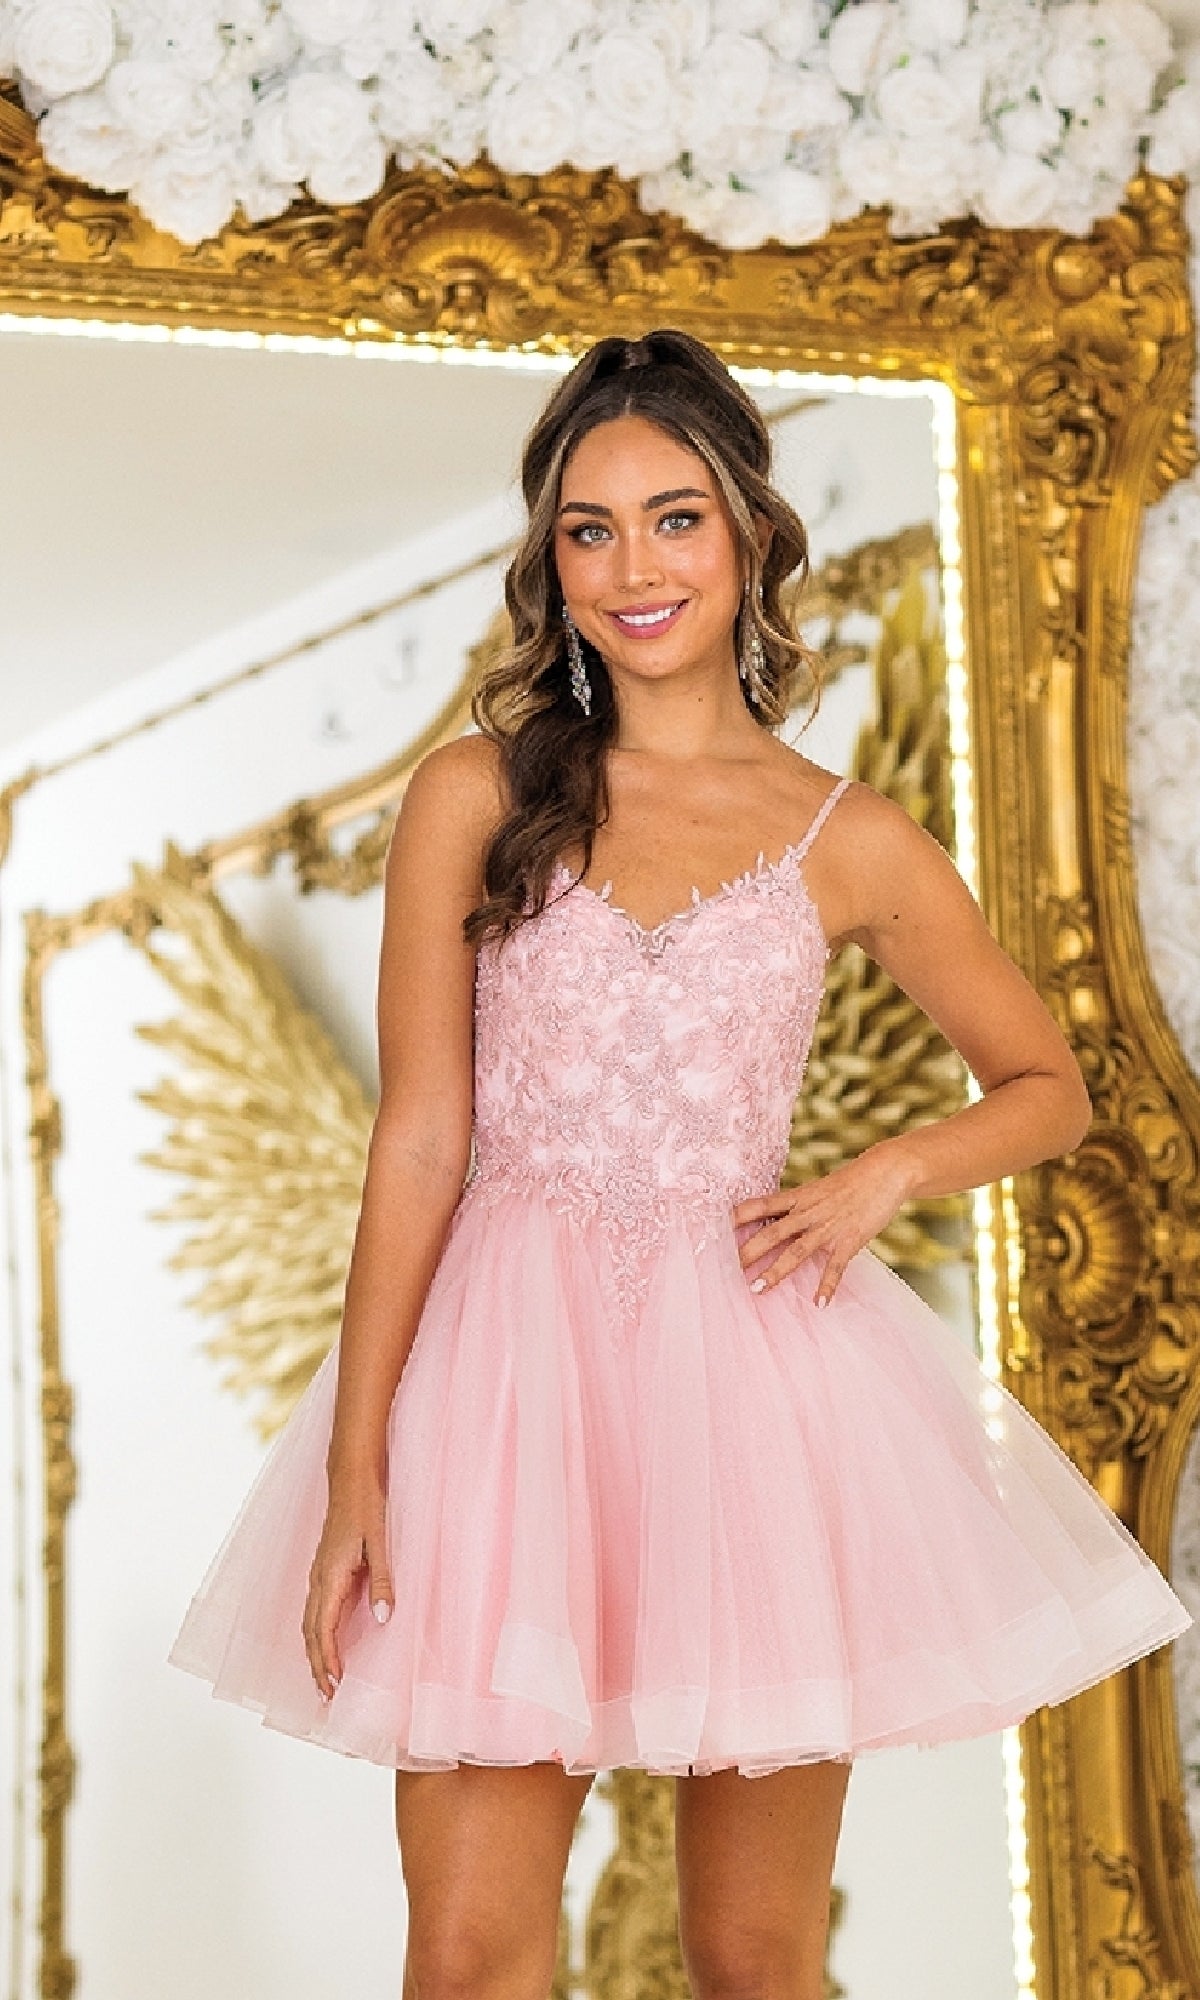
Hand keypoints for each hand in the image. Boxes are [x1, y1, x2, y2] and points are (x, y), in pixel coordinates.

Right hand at [302, 1479, 392, 1700]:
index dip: (327, 1660)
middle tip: (326, 1698)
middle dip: (316, 1666)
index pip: (323, 1629)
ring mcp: (319, 1575)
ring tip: (324, 1680)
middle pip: (311, 1633)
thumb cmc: (366, 1506)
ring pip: (310, 1624)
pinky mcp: (325, 1571)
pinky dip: (318, 1635)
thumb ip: (381, 1581)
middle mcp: (318, 1580)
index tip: (334, 1685)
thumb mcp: (379, 1543)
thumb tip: (383, 1619)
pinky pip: (316, 1611)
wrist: (351, 1477)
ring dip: (315, 1653)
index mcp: (329, 1577)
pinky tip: (328, 1643)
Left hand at [732, 1140, 918, 1307]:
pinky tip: (820, 1303)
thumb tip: (778, 1219)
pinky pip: (835, 1266)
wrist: (886, 1172)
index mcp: (799, 1197)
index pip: (761, 1205)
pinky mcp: (850, 1239)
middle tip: (725, 1270)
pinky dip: (827, 1285)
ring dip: (776, 1272)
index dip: (737, 1216)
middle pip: (772, 1232)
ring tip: (757, 1290)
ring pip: (796, 1251)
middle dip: (748, 1252)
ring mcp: (828, 1226)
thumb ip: (799, 1205)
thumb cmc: (852, 1181)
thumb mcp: (819, 1189)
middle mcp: (808, 1211)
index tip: (714, 1228)